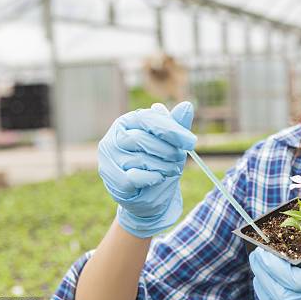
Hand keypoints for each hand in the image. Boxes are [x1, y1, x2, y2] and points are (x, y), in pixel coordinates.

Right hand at [98, 101, 196, 237]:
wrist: (150, 194)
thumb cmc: (160, 163)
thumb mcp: (172, 143)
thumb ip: (178, 125)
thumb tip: (187, 105)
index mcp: (128, 121)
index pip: (148, 119)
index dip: (171, 130)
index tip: (191, 142)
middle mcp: (114, 137)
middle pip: (142, 139)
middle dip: (168, 151)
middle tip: (179, 159)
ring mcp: (109, 158)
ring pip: (140, 160)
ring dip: (163, 166)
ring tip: (170, 169)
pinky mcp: (111, 178)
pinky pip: (134, 178)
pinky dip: (152, 179)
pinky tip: (158, 178)